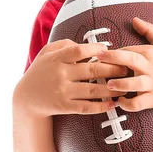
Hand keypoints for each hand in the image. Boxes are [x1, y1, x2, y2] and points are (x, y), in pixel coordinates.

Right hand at [14, 39, 128, 117]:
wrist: (26, 99)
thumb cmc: (41, 72)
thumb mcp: (46, 53)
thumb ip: (65, 45)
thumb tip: (87, 45)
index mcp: (56, 58)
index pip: (79, 50)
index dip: (96, 49)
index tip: (110, 50)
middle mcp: (60, 74)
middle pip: (91, 70)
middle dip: (112, 69)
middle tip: (126, 69)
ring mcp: (62, 91)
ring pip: (92, 90)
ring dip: (111, 89)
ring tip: (125, 86)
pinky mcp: (64, 107)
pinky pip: (86, 107)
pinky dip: (101, 106)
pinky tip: (112, 104)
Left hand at [95, 17, 152, 110]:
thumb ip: (149, 30)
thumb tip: (134, 19)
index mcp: (151, 52)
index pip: (128, 49)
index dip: (113, 52)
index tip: (99, 54)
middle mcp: (151, 67)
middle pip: (130, 60)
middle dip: (113, 59)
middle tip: (97, 60)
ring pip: (134, 83)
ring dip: (120, 84)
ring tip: (108, 85)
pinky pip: (140, 103)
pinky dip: (129, 104)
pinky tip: (121, 103)